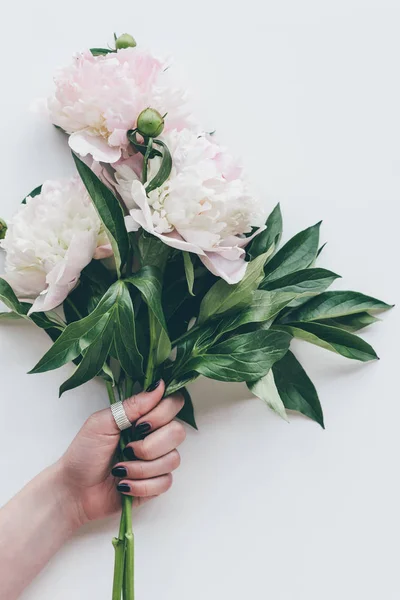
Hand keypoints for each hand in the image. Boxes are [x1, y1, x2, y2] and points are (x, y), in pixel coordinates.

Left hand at [58, 380, 185, 525]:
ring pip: (173, 459)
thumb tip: (159, 385)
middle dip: (150, 445)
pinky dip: (141, 485)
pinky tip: (124, 485)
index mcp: (143, 417)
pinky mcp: (156, 485)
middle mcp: (155, 436)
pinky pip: (165, 482)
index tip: (140, 423)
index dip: (163, 413)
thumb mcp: (103, 422)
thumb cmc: (84, 453)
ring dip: (141, 468)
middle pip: (178, 432)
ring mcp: (157, 461)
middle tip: (127, 448)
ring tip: (119, 470)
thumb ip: (132, 405)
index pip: (174, 403)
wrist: (74, 491)